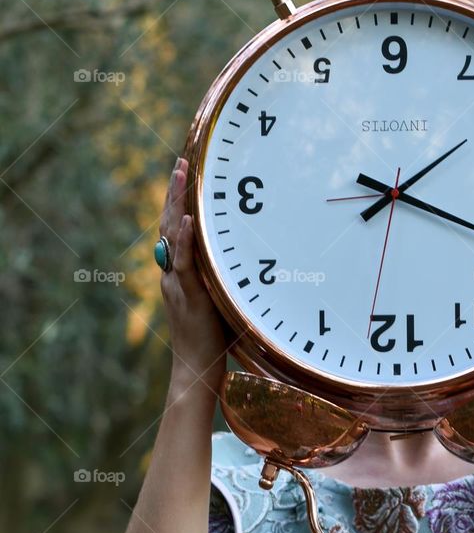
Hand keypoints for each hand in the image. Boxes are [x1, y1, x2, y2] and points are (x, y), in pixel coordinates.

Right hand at [158, 156, 226, 397]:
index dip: (178, 201)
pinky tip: (187, 219)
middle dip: (175, 191)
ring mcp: (178, 283)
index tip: (186, 174)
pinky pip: (183, 264)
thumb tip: (246, 259)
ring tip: (182, 173)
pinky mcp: (188, 296)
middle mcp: (172, 274)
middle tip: (182, 161)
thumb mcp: (220, 301)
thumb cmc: (213, 342)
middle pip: (168, 223)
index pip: (175, 229)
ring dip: (177, 202)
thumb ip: (225, 279)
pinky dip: (184, 240)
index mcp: (179, 274)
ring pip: (172, 236)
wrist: (197, 371)